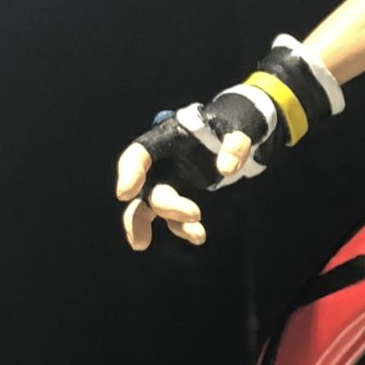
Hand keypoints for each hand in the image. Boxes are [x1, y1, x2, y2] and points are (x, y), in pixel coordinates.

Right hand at [115, 120, 253, 251]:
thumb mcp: (239, 127)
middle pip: (148, 189)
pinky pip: (173, 220)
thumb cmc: (230, 126)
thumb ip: (235, 144)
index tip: (124, 195)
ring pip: (153, 210)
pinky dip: (184, 230)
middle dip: (165, 206)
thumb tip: (227, 168)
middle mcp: (159, 164)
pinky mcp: (177, 199)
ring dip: (172, 224)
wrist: (234, 134)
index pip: (139, 154)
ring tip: (198, 235)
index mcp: (165, 139)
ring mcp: (166, 183)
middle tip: (195, 214)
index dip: (129, 173)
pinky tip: (199, 238)